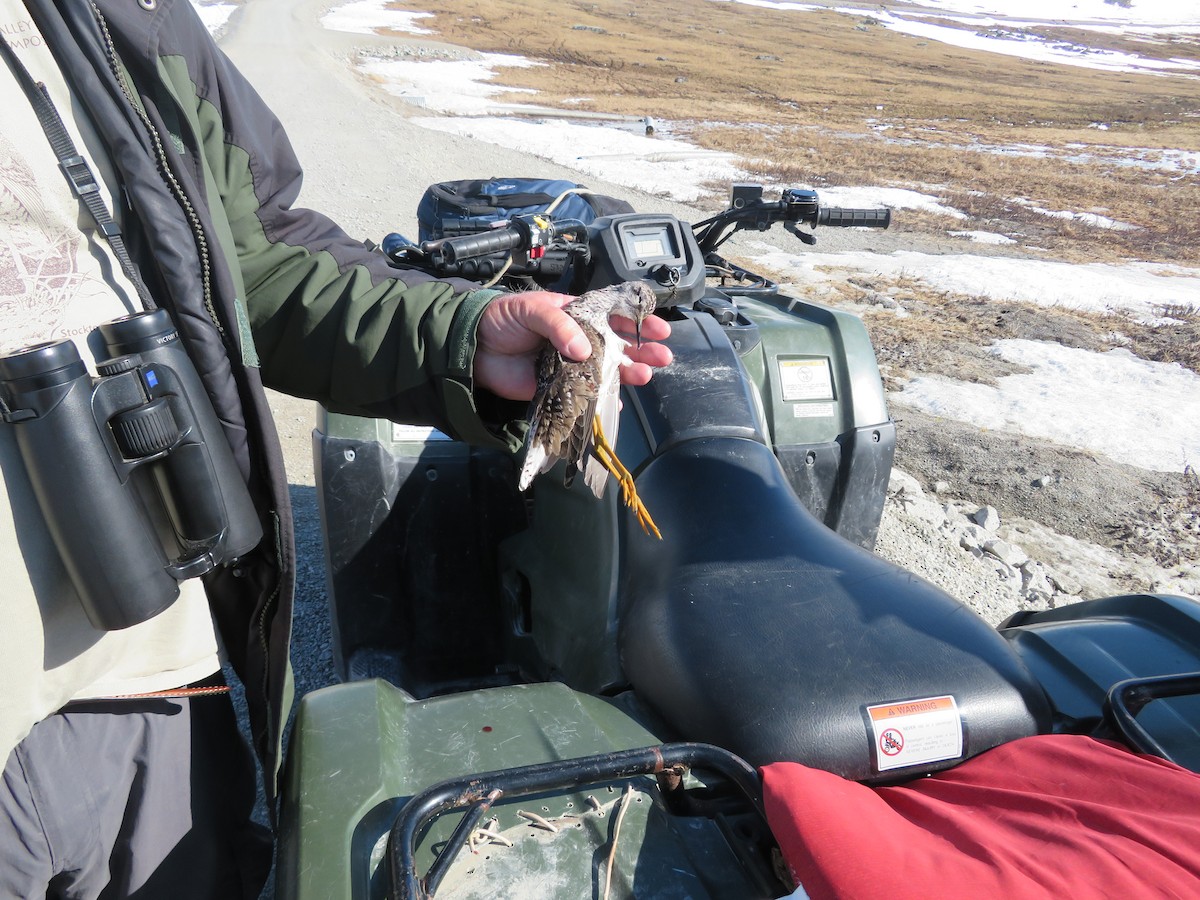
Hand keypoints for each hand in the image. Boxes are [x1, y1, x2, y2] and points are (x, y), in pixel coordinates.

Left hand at [474, 291, 672, 400]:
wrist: (473, 348)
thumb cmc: (502, 319)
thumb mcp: (532, 310)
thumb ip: (559, 326)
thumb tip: (583, 350)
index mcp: (575, 314)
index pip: (612, 315)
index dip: (637, 321)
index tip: (658, 328)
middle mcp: (577, 339)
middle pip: (616, 344)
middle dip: (641, 349)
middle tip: (662, 357)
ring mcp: (569, 364)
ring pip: (606, 370)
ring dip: (627, 373)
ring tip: (645, 375)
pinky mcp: (558, 387)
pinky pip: (585, 394)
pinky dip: (601, 400)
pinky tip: (617, 403)